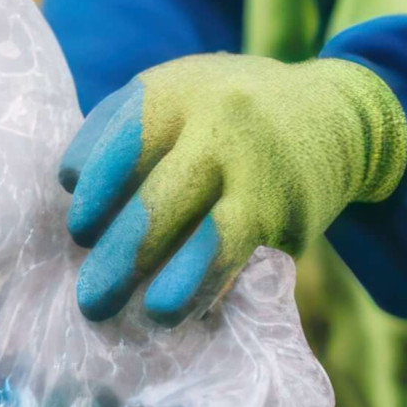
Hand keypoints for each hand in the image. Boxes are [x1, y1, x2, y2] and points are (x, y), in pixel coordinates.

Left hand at [58, 54, 406, 323]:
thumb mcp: (179, 94)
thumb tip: (70, 190)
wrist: (336, 114)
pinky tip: (187, 311)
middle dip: (119, 257)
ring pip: (208, 239)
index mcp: (178, 91)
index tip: (77, 230)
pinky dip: (210, 288)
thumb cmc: (227, 110)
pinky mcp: (291, 213)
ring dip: (171, 285)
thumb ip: (123, 131)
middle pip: (159, 200)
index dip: (96, 192)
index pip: (124, 142)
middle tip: (91, 298)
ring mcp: (261, 170)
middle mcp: (221, 125)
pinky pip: (242, 259)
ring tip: (147, 315)